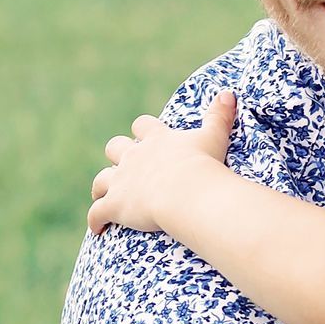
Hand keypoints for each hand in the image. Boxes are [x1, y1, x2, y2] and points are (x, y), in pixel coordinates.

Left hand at [88, 91, 235, 237]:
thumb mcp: (214, 137)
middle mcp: (134, 157)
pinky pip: (97, 213)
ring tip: (102, 195)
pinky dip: (96, 220)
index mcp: (156, 139)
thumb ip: (219, 116)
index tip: (144, 134)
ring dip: (101, 187)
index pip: (143, 126)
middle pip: (115, 147)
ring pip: (101, 179)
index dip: (142, 130)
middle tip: (125, 166)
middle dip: (117, 154)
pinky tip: (97, 229)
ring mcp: (121, 181)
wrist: (188, 193)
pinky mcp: (115, 205)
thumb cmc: (204, 165)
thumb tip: (229, 94)